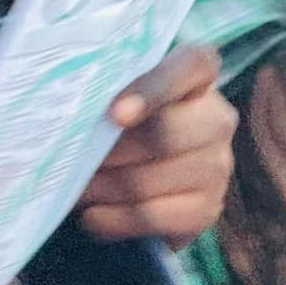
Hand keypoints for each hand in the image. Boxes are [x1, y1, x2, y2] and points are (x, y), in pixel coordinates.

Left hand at [79, 46, 235, 249]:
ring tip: (73, 186)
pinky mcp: (208, 209)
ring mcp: (218, 166)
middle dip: (108, 152)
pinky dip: (112, 219)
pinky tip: (91, 214)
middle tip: (69, 159)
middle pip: (163, 135)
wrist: (142, 167)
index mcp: (197, 75)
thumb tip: (67, 123)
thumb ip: (101, 92)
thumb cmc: (118, 116)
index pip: (192, 65)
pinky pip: (152, 217)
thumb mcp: (114, 92)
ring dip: (100, 187)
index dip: (155, 89)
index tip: (115, 114)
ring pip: (148, 180)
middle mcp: (217, 119)